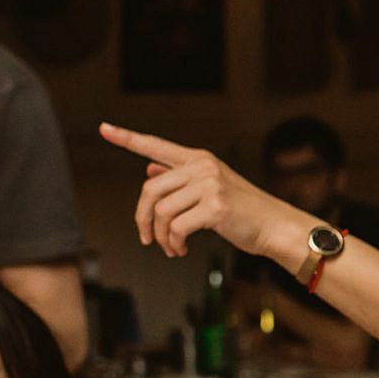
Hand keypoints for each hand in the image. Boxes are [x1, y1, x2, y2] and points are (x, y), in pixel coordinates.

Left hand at [102, 123, 296, 260]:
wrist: (274, 225)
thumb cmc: (242, 210)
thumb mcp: (211, 187)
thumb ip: (179, 177)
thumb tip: (149, 167)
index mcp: (198, 159)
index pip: (155, 145)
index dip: (127, 138)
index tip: (104, 128)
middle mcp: (202, 167)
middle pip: (150, 189)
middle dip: (143, 218)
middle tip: (147, 237)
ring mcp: (209, 185)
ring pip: (162, 211)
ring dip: (161, 236)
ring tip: (170, 247)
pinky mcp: (215, 208)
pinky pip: (177, 228)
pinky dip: (174, 243)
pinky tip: (181, 249)